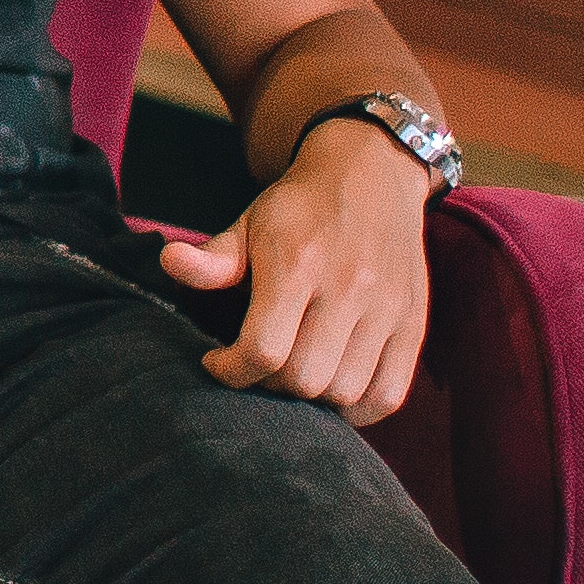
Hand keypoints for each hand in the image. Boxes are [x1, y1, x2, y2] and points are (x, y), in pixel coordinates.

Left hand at [159, 122, 435, 426]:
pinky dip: (357, 409)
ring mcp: (387, 309)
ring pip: (345, 392)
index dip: (231, 371)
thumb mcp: (248, 224)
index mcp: (298, 264)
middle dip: (268, 386)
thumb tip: (169, 262)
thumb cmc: (299, 208)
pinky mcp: (414, 324)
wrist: (371, 175)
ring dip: (312, 399)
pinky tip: (332, 389)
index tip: (217, 362)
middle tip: (257, 368)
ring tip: (293, 375)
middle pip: (304, 379)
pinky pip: (388, 393)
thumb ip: (212, 258)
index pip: (263, 349)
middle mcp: (349, 288)